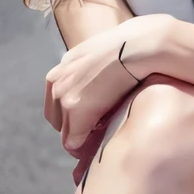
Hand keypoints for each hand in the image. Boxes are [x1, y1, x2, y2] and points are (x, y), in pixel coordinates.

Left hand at [44, 14, 171, 155]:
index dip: (70, 116)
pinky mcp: (76, 109)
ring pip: (65, 131)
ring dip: (78, 138)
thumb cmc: (128, 49)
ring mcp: (64, 96)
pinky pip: (74, 139)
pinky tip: (96, 147)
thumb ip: (90, 71)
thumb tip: (99, 84)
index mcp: (62, 68)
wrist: (137, 46)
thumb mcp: (98, 56)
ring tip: (96, 143)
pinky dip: (83, 146)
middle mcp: (57, 82)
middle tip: (91, 136)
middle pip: (57, 119)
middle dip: (71, 129)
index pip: (55, 102)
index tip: (85, 123)